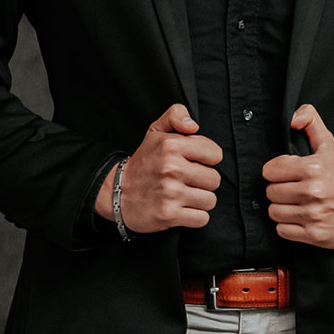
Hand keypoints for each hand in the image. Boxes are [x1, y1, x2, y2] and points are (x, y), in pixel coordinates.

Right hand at [95, 104, 221, 232]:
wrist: (118, 192)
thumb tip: (194, 126)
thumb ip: (176, 115)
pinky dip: (195, 216)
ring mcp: (170, 193)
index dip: (207, 158)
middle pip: (215, 179)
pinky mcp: (169, 215)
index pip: (215, 154)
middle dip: (204, 181)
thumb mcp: (156, 130)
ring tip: (185, 194)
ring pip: (210, 200)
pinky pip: (202, 218)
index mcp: (171, 145)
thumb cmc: (144, 161)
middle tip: (188, 179)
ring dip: (201, 199)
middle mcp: (172, 168)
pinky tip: (183, 208)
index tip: (195, 161)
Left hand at [262, 104, 333, 248]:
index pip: (271, 170)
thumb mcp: (328, 143)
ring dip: (281, 207)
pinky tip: (298, 216)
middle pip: (271, 192)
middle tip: (290, 188)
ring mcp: (313, 215)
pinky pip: (282, 230)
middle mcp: (312, 192)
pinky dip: (287, 225)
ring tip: (293, 202)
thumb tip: (292, 118)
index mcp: (313, 168)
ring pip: (274, 211)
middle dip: (278, 189)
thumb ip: (309, 120)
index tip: (284, 172)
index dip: (275, 170)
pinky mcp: (315, 235)